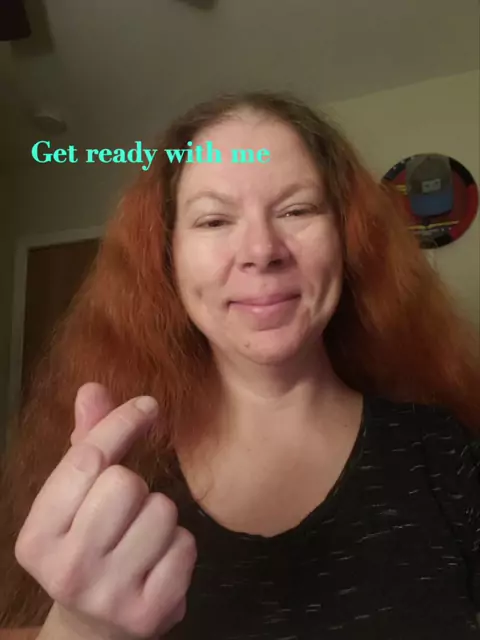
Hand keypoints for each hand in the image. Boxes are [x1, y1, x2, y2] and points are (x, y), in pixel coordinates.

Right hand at [15, 383, 196, 639]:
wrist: (95, 628)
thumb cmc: (86, 545)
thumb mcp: (74, 500)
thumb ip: (85, 442)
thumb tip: (93, 388)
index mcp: (37, 537)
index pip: (86, 459)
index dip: (121, 422)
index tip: (146, 406)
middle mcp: (67, 569)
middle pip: (126, 483)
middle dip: (134, 485)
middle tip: (125, 508)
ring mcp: (109, 596)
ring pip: (162, 511)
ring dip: (159, 515)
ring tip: (139, 538)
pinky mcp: (150, 613)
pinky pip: (185, 545)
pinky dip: (179, 545)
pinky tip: (157, 561)